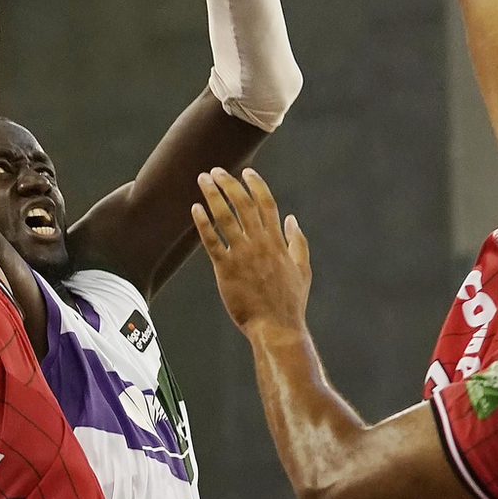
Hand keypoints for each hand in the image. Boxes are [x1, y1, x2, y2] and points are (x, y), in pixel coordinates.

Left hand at [192, 167, 311, 338]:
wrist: (277, 328)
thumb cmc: (289, 302)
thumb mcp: (302, 269)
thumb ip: (297, 242)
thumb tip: (292, 220)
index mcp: (277, 242)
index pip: (267, 204)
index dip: (256, 185)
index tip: (246, 172)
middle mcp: (260, 244)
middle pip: (243, 204)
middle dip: (229, 183)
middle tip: (216, 171)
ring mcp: (243, 255)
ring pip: (225, 217)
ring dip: (213, 195)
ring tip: (202, 180)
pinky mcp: (226, 270)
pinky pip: (212, 241)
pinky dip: (203, 223)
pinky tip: (195, 209)